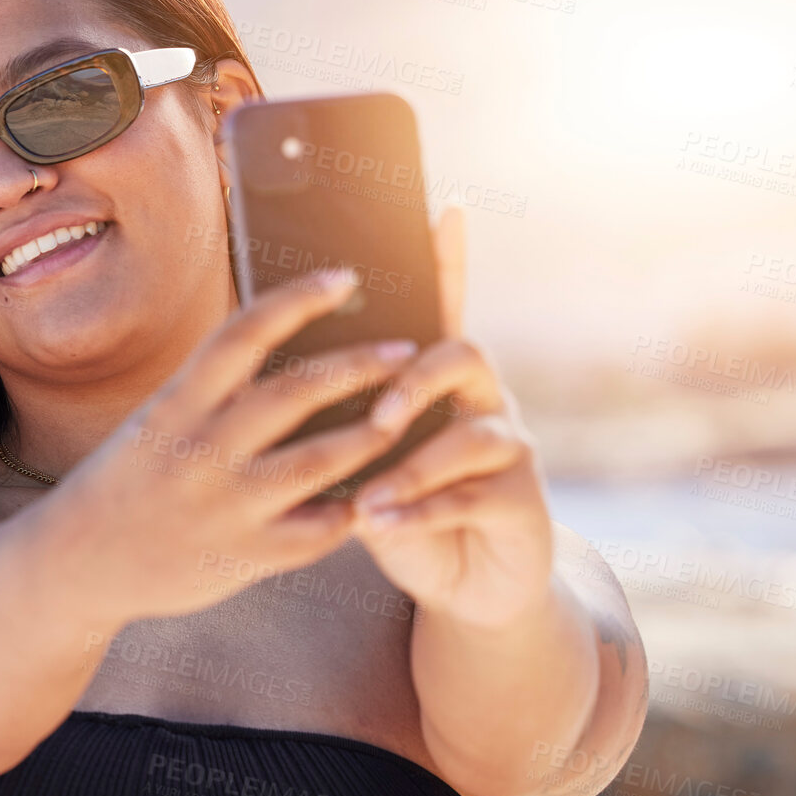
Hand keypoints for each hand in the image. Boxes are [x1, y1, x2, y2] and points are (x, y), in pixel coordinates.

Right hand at [57, 266, 419, 623]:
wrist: (76, 562)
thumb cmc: (125, 479)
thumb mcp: (154, 419)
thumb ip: (211, 388)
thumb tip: (278, 333)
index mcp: (174, 405)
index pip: (243, 333)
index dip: (297, 299)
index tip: (345, 278)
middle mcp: (199, 450)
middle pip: (296, 393)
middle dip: (360, 365)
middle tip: (408, 350)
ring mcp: (225, 506)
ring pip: (321, 461)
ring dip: (373, 436)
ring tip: (403, 419)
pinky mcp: (244, 556)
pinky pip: (318, 531)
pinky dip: (353, 510)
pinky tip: (375, 495)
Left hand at [351, 207, 556, 627]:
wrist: (460, 584)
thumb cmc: (395, 508)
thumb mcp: (359, 459)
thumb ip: (337, 417)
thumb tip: (274, 369)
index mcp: (435, 380)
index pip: (441, 308)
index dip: (447, 262)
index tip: (442, 211)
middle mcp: (482, 401)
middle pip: (464, 354)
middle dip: (416, 379)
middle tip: (377, 414)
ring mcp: (509, 449)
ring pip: (472, 435)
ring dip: (415, 463)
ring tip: (368, 492)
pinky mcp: (521, 502)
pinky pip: (471, 497)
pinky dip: (420, 511)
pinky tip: (381, 524)